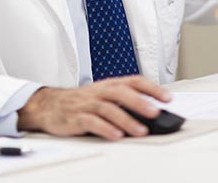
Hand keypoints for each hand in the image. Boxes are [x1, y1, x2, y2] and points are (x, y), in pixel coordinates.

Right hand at [17, 75, 170, 140]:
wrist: (48, 104)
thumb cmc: (82, 101)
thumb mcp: (103, 96)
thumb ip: (124, 102)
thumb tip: (152, 113)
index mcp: (110, 84)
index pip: (134, 81)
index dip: (152, 88)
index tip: (168, 98)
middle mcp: (100, 92)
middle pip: (122, 93)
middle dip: (141, 103)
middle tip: (156, 113)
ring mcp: (87, 104)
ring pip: (109, 109)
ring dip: (127, 120)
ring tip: (141, 131)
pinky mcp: (76, 118)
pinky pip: (92, 122)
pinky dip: (105, 129)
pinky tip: (116, 136)